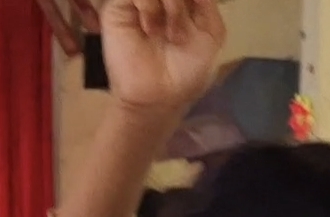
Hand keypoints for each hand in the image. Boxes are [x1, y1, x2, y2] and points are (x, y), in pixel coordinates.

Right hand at [99, 0, 226, 116]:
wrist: (159, 94)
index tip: (197, 6)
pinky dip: (147, 5)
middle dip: (179, 2)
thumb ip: (207, 2)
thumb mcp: (211, 34)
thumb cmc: (187, 69)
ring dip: (170, 4)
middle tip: (180, 26)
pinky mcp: (117, 8)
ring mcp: (138, 2)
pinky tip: (149, 28)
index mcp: (182, 2)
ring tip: (169, 33)